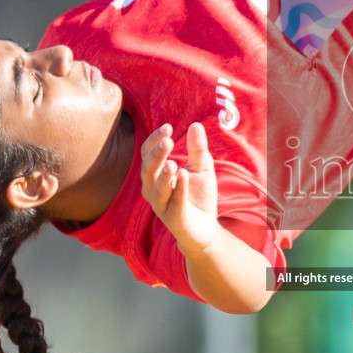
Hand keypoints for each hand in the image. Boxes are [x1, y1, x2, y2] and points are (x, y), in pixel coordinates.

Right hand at [141, 122, 220, 250]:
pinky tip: (183, 176)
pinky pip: (175, 203)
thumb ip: (198, 149)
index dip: (154, 140)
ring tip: (172, 162)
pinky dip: (179, 190)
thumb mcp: (201, 168)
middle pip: (148, 170)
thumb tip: (195, 125)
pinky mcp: (175, 219)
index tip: (167, 127)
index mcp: (156, 175)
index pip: (147, 154)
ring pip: (157, 189)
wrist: (205, 228)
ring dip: (164, 175)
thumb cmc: (198, 195)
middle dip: (156, 155)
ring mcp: (162, 206)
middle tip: (167, 140)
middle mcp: (153, 190)